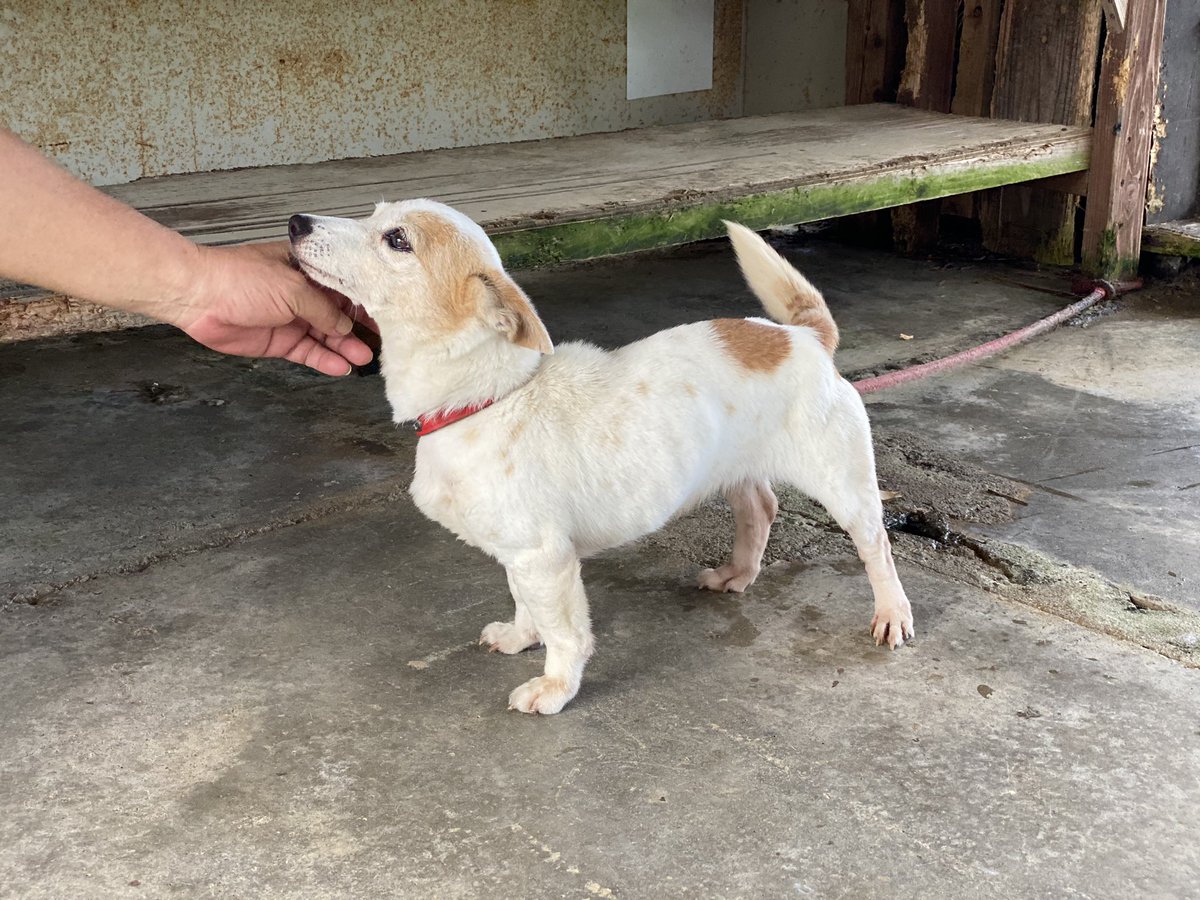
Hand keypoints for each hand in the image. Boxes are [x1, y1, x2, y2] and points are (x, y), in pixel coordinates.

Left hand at [171, 241, 375, 375]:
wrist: (197, 296)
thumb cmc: (239, 278)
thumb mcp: (293, 287)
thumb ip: (324, 309)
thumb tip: (346, 327)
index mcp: (308, 269)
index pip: (344, 287)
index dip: (364, 302)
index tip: (385, 315)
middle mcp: (301, 293)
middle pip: (338, 315)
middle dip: (359, 329)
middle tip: (380, 344)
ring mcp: (290, 318)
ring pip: (325, 336)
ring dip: (345, 347)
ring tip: (364, 358)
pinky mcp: (279, 341)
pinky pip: (308, 352)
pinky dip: (324, 360)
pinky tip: (342, 367)